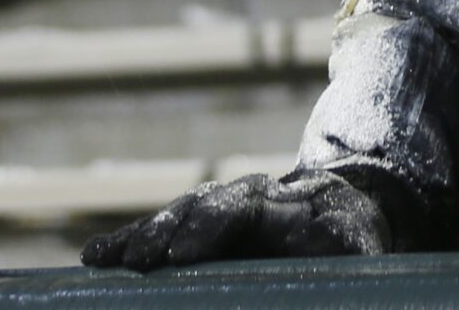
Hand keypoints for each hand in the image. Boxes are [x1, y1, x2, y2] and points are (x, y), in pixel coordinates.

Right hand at [79, 170, 391, 270]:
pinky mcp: (205, 222)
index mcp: (299, 201)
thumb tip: (327, 261)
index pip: (250, 207)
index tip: (181, 253)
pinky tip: (96, 257)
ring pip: (183, 213)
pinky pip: (164, 228)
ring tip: (112, 261)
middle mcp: (260, 196)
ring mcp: (229, 205)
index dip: (212, 227)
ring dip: (145, 236)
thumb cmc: (358, 245)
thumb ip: (339, 254)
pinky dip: (130, 240)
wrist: (352, 208)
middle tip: (144, 259)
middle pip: (211, 205)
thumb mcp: (361, 251)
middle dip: (174, 230)